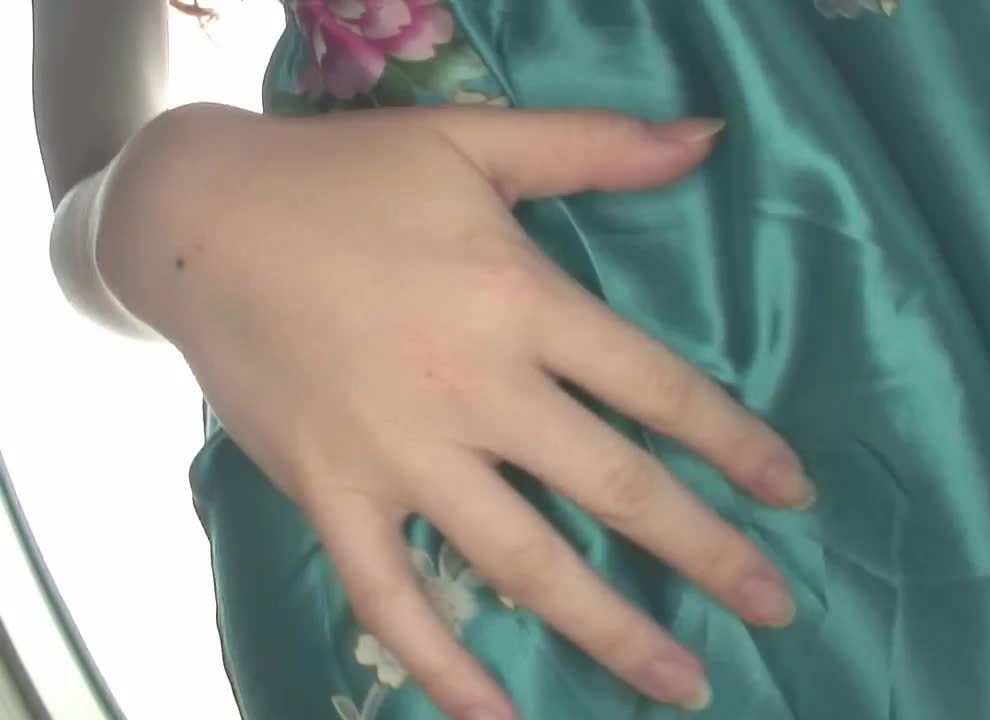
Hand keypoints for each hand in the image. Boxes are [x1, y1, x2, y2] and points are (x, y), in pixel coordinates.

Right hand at [99, 103, 812, 717]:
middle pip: (613, 489)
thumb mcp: (476, 139)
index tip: (791, 493)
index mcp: (518, 302)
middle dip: (706, 554)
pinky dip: (443, 668)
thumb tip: (707, 138)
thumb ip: (594, 143)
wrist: (195, 218)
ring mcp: (398, 457)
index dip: (735, 444)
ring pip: (523, 564)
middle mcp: (471, 392)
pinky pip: (390, 601)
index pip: (657, 390)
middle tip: (775, 608)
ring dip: (610, 632)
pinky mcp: (330, 498)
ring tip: (683, 686)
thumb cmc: (346, 177)